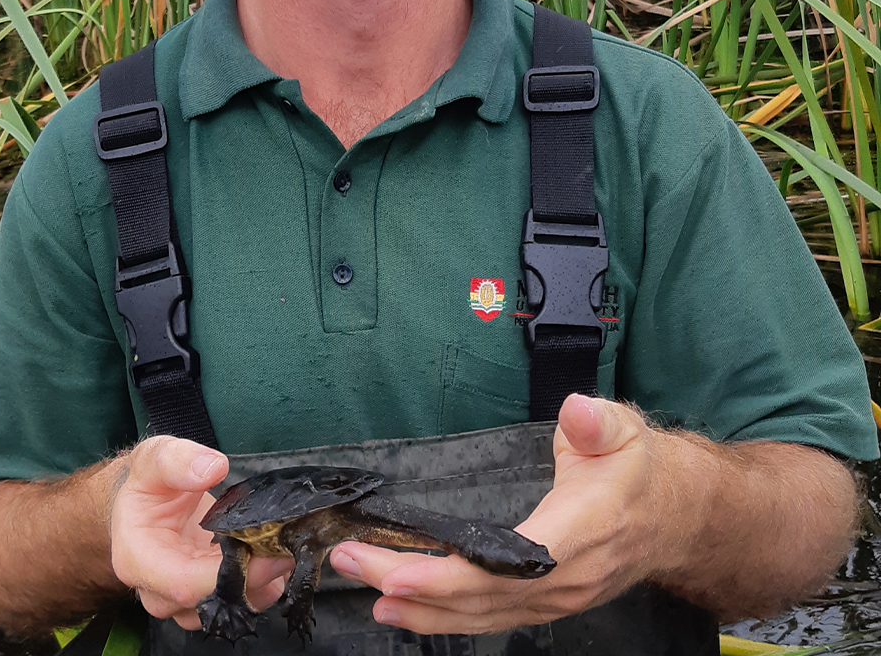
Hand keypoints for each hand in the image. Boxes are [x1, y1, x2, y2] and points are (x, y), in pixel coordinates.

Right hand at [109, 437, 291, 629]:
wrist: (142, 507)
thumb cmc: (145, 485)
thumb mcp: (151, 459)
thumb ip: (177, 460)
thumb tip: (212, 469)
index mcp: (138, 561)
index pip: (185, 585)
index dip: (229, 574)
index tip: (268, 551)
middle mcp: (159, 592)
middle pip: (213, 601)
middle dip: (256, 578)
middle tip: (289, 545)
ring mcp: (185, 601)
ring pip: (230, 608)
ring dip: (263, 583)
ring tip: (286, 547)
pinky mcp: (208, 595)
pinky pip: (240, 601)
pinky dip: (264, 584)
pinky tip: (277, 556)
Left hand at [328, 395, 699, 633]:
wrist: (675, 514)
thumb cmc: (638, 467)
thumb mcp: (623, 429)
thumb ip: (597, 421)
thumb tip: (577, 412)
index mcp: (582, 531)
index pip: (508, 565)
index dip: (453, 575)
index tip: (400, 572)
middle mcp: (566, 578)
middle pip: (481, 596)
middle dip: (412, 586)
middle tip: (353, 565)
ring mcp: (557, 597)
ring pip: (482, 615)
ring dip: (421, 608)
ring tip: (368, 594)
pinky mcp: (546, 601)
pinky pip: (491, 616)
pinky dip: (445, 615)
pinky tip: (407, 609)